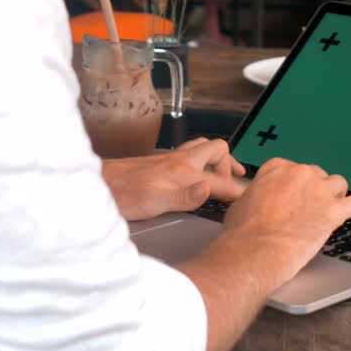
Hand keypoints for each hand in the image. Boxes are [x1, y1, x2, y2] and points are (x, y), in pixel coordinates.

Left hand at [101, 138, 246, 220]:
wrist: (98, 184)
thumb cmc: (124, 195)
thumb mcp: (155, 202)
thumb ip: (185, 197)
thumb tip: (210, 190)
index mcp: (185, 172)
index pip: (222, 181)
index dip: (239, 191)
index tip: (252, 200)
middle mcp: (181, 161)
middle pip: (217, 149)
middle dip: (231, 163)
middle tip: (237, 180)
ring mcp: (169, 159)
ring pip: (202, 147)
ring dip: (217, 157)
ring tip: (224, 171)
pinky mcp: (159, 162)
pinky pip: (189, 152)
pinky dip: (200, 158)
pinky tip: (193, 171)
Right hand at [221, 158, 350, 286]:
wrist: (253, 253)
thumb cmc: (242, 234)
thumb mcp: (242, 203)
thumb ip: (259, 194)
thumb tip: (260, 198)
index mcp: (277, 168)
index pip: (294, 170)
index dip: (296, 187)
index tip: (293, 197)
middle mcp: (300, 173)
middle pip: (317, 176)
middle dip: (315, 192)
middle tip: (307, 211)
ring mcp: (319, 191)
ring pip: (338, 184)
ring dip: (335, 195)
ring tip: (331, 208)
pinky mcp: (333, 211)